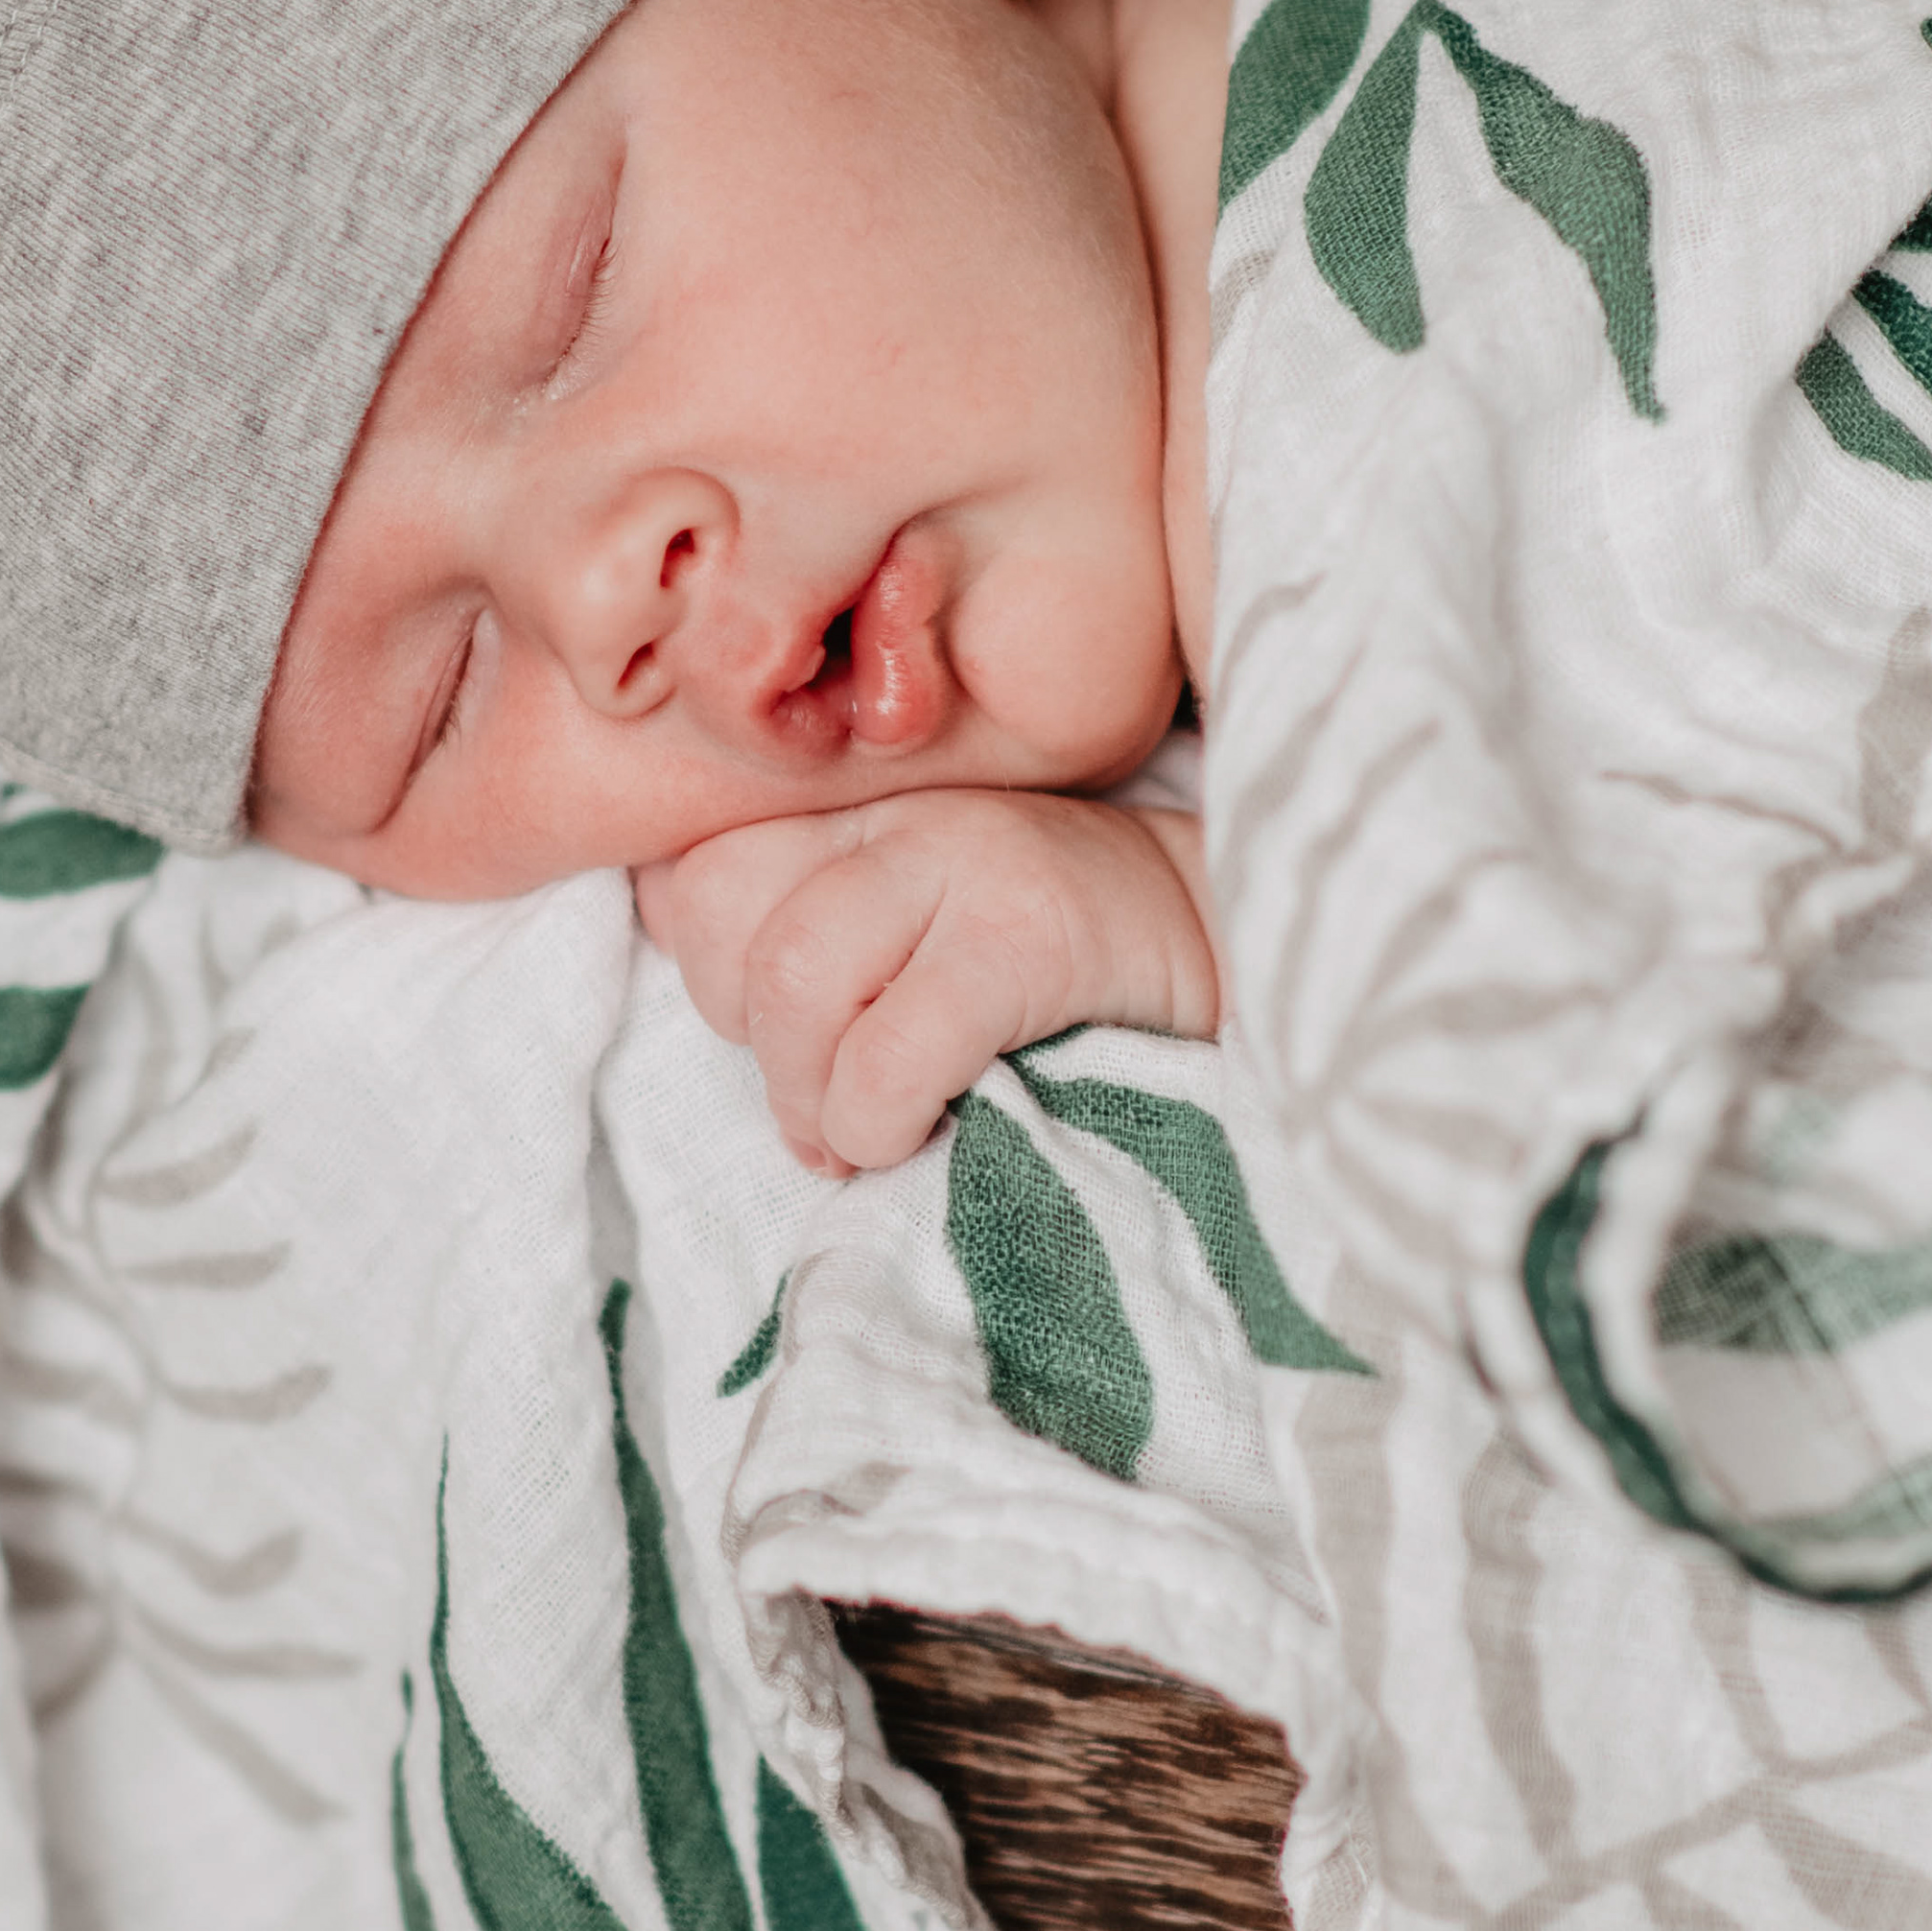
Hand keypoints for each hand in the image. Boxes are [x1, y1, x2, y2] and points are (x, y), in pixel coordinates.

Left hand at [635, 794, 1217, 1173]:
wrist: (1239, 938)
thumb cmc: (1057, 955)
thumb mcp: (917, 911)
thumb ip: (807, 918)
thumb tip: (693, 975)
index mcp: (857, 801)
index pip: (692, 862)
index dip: (704, 963)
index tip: (779, 1027)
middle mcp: (898, 808)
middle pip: (713, 906)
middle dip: (746, 1032)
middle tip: (822, 1091)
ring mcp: (963, 858)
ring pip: (788, 977)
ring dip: (808, 1093)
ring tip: (865, 1128)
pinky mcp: (1028, 935)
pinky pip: (887, 1054)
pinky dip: (877, 1121)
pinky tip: (920, 1129)